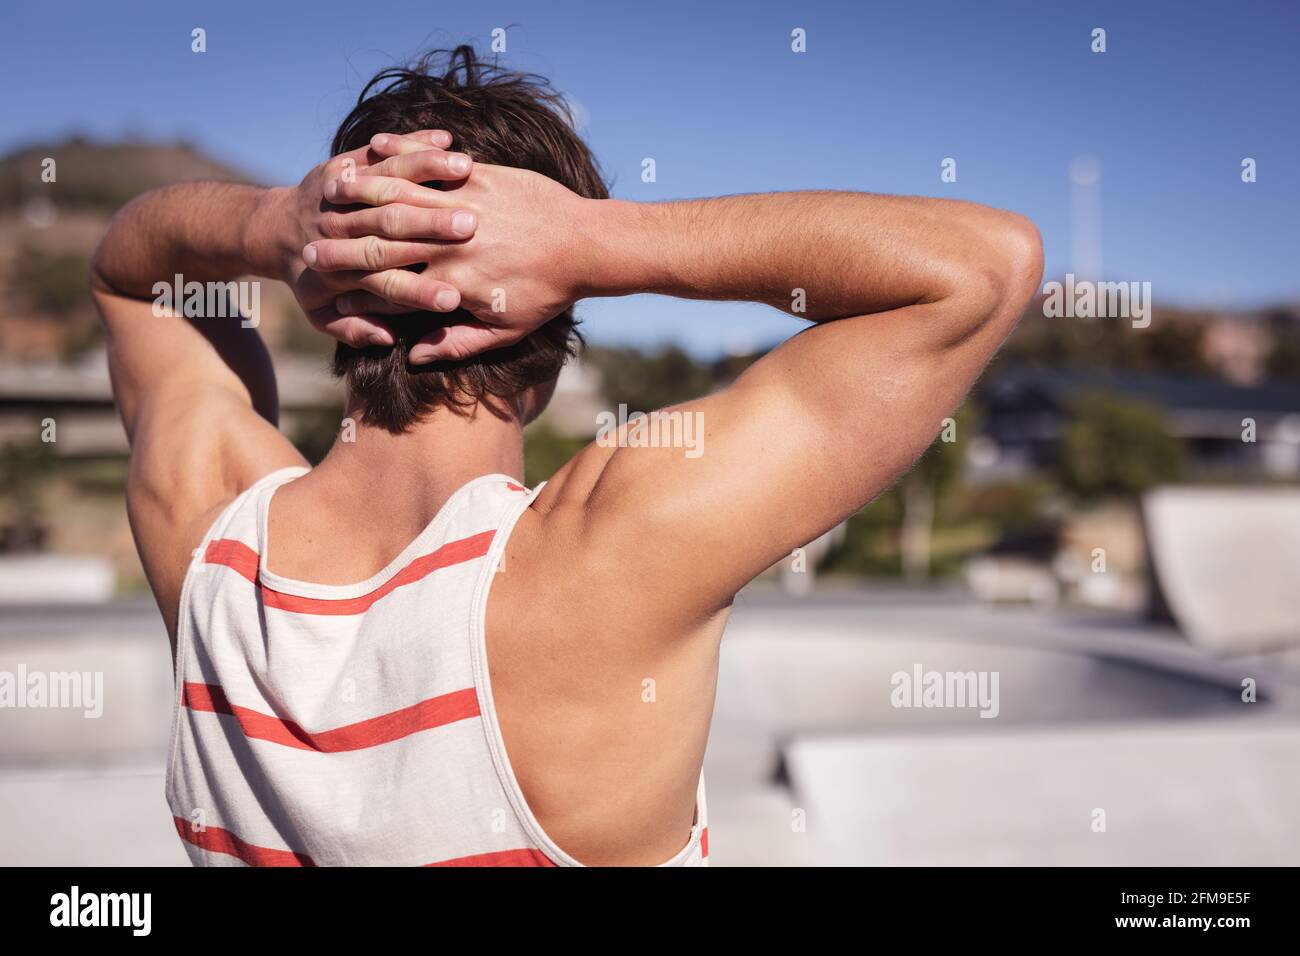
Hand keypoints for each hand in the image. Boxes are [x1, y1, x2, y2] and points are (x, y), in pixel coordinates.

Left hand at [251, 130, 479, 346]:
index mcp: (345, 272)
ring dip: (428, 173)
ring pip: (391, 181)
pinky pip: (383, 152)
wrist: (271, 230)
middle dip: (434, 227)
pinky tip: (447, 141)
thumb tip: (385, 338)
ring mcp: (345, 193)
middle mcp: (346, 229)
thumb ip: (352, 329)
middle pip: (396, 229)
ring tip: (464, 170)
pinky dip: (413, 143)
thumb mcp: (319, 313)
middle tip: (472, 228)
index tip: (453, 300)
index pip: (389, 286)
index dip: (419, 294)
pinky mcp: (347, 165)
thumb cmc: (309, 278)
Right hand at [303, 134, 593, 362]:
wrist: (586, 245)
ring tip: (331, 188)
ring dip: (363, 190)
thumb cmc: (546, 293)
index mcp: (451, 282)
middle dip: (342, 238)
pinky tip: (375, 150)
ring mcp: (463, 204)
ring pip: (402, 194)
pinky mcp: (479, 177)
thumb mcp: (505, 330)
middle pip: (384, 236)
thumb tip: (415, 355)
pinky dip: (401, 155)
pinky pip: (430, 165)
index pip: (389, 281)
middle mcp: (450, 243)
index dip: (351, 280)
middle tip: (307, 239)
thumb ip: (457, 343)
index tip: (322, 282)